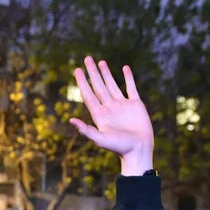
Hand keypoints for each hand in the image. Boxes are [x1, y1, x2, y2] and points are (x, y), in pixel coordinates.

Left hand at [69, 57, 153, 175]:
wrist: (139, 150)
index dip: (82, 82)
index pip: (89, 94)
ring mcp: (123, 105)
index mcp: (100, 114)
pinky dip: (128, 78)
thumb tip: (70, 120)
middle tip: (87, 58)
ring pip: (112, 85)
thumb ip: (86, 130)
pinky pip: (131, 88)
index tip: (77, 70)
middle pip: (99, 86)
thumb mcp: (101, 139)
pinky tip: (124, 68)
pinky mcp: (136, 105)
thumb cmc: (120, 148)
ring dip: (106, 73)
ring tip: (101, 62)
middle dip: (93, 72)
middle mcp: (110, 108)